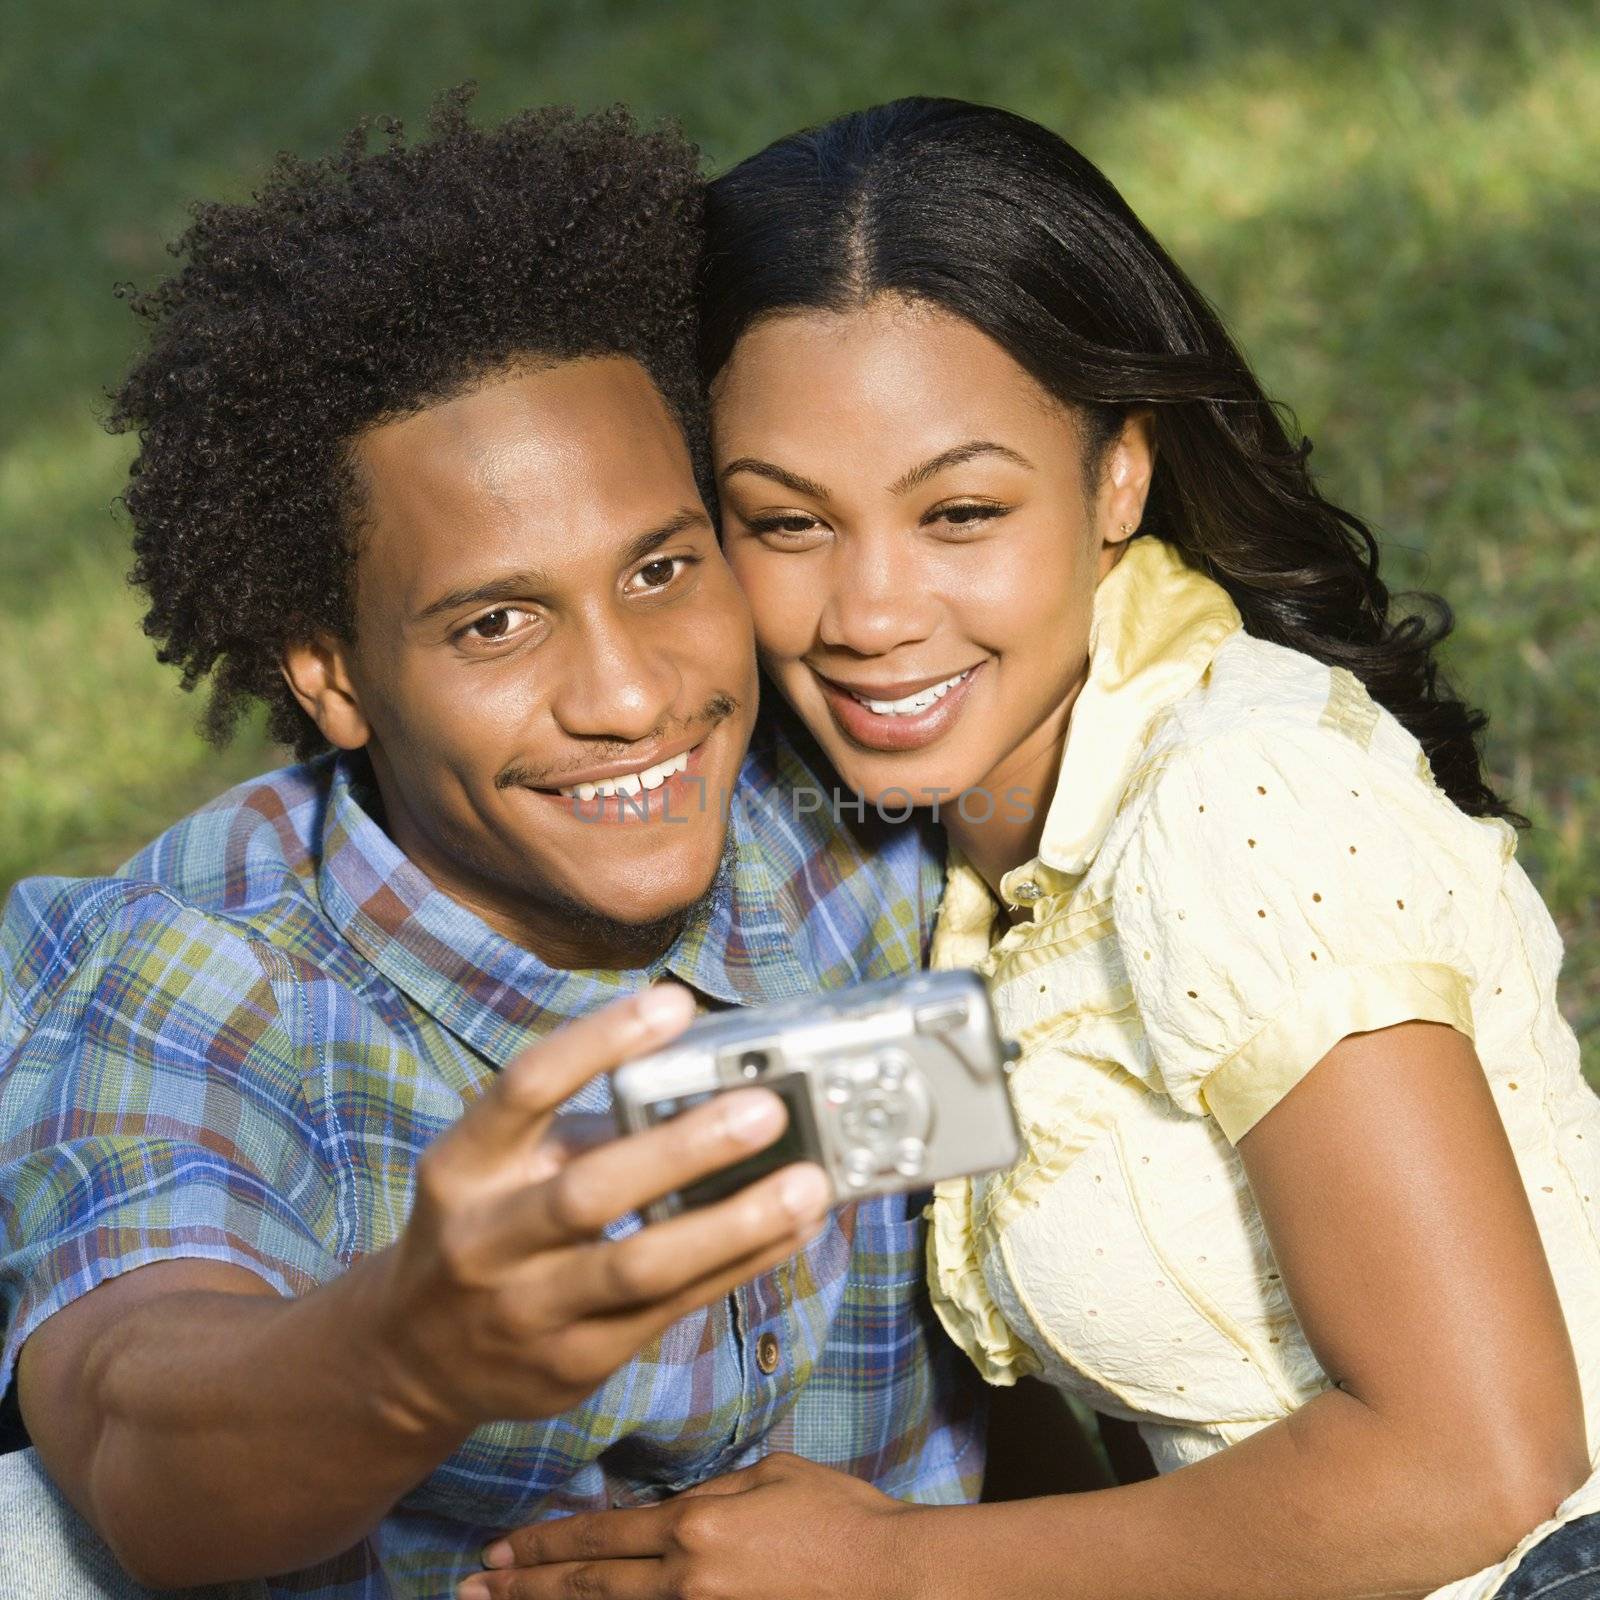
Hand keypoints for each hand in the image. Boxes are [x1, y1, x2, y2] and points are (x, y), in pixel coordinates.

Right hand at [358, 985, 833, 1437]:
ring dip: (736, 1223)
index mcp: (463, 1166)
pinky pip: (672, 1308)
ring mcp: (529, 1311)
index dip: (599, 1041)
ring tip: (808, 1183)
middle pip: (590, 1190)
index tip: (675, 1003)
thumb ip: (582, 1126)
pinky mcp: (574, 1362)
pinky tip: (791, 1228)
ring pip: (641, 1266)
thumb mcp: (499, 1165)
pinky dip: (740, 1263)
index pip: (526, 1089)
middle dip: (684, 1149)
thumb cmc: (484, 1226)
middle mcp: (486, 1241)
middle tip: (766, 1109)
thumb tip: (704, 1078)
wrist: (414, 1358)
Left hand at [462, 1452, 918, 1599]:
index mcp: (696, 1522)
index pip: (600, 1535)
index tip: (501, 1547)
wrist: (892, 1577)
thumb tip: (673, 1507)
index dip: (545, 1542)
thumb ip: (714, 1489)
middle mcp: (685, 1576)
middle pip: (588, 1584)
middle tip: (472, 1585)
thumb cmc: (840, 1516)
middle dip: (524, 1585)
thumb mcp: (772, 1475)